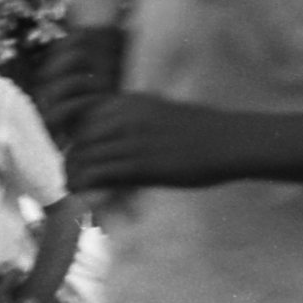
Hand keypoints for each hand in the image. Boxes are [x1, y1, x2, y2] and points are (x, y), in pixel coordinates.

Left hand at [60, 90, 210, 192]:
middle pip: (81, 137)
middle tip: (72, 181)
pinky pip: (102, 174)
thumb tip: (119, 139)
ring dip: (77, 177)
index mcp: (132, 102)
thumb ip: (137, 120)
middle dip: (73, 160)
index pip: (86, 118)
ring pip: (86, 156)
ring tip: (77, 193)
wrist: (230, 141)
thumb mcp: (163, 114)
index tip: (79, 159)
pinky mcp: (142, 164)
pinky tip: (90, 199)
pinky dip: (90, 187)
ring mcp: (134, 139)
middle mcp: (127, 117)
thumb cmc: (203, 131)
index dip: (78, 140)